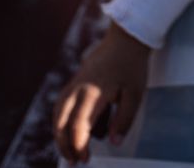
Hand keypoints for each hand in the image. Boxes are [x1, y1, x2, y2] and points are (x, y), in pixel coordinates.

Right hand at [53, 22, 151, 162]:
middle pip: (61, 120)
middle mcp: (78, 88)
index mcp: (93, 92)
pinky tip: (73, 130)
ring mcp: (74, 83)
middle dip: (63, 143)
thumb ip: (124, 120)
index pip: (78, 124)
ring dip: (59, 133)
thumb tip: (114, 142)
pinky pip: (62, 103)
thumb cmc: (131, 66)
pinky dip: (63, 120)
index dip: (79, 144)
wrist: (125, 38)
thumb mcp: (135, 94)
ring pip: (58, 112)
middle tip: (73, 161)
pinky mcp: (75, 81)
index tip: (84, 158)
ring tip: (69, 150)